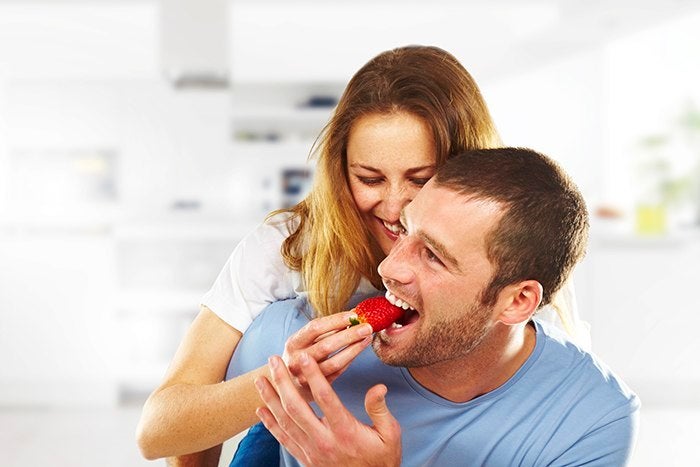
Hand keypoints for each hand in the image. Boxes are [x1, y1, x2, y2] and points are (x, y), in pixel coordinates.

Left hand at [255, 354, 401, 466]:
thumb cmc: (381, 459)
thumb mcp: (389, 434)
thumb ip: (380, 409)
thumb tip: (378, 387)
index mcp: (345, 431)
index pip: (325, 397)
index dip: (313, 375)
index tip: (303, 357)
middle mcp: (324, 440)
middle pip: (296, 407)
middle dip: (282, 381)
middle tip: (273, 360)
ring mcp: (311, 451)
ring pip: (285, 421)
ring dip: (270, 399)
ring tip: (260, 380)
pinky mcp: (305, 458)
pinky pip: (283, 439)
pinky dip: (270, 424)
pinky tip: (261, 409)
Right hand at [282, 311, 372, 394]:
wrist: (288, 385)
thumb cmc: (302, 355)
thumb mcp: (306, 341)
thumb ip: (327, 329)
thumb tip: (353, 315)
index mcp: (293, 343)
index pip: (315, 328)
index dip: (335, 320)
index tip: (354, 315)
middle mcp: (296, 360)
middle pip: (325, 346)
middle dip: (349, 335)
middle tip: (367, 327)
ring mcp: (305, 377)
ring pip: (334, 363)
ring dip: (353, 349)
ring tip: (367, 338)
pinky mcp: (316, 389)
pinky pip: (337, 373)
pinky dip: (350, 360)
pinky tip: (359, 350)